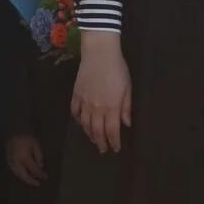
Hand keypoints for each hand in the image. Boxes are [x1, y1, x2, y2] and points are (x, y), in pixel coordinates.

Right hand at [6, 135, 45, 186]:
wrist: (13, 134)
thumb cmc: (26, 138)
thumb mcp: (36, 144)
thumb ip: (38, 156)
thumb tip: (41, 166)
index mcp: (24, 158)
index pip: (33, 169)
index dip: (40, 174)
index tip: (45, 177)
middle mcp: (17, 162)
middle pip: (24, 175)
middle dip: (31, 181)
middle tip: (38, 184)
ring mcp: (11, 163)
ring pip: (18, 175)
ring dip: (25, 179)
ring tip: (33, 181)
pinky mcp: (8, 163)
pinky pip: (15, 172)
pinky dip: (20, 175)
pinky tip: (26, 176)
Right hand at [71, 31, 130, 153]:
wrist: (99, 54)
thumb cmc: (118, 69)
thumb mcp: (128, 87)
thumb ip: (126, 107)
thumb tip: (126, 123)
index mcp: (111, 106)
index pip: (112, 130)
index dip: (113, 141)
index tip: (115, 149)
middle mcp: (96, 108)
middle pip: (97, 131)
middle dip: (101, 142)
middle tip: (104, 150)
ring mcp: (84, 102)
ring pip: (85, 124)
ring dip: (89, 134)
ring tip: (94, 140)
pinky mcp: (75, 95)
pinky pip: (75, 113)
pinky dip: (78, 121)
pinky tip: (81, 124)